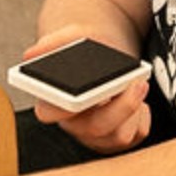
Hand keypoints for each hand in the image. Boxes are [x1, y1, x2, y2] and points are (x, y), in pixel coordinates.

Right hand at [24, 25, 150, 154]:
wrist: (105, 54)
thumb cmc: (86, 47)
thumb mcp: (74, 35)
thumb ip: (55, 40)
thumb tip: (32, 54)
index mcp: (52, 101)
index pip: (48, 112)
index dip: (65, 105)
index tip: (84, 92)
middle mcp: (73, 123)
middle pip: (93, 128)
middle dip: (120, 108)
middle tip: (137, 84)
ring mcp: (96, 136)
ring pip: (119, 136)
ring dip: (134, 110)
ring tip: (138, 84)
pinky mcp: (118, 140)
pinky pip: (137, 134)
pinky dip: (143, 116)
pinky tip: (138, 99)